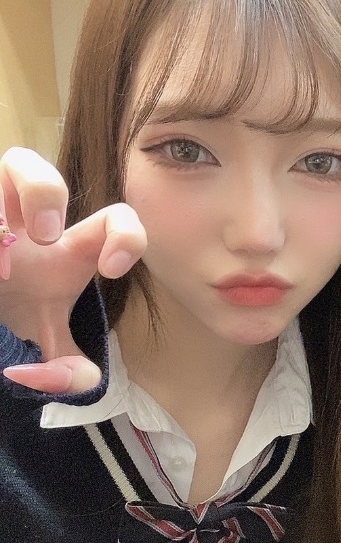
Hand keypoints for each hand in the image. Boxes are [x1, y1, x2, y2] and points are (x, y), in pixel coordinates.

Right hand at [0, 147, 145, 392]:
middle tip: (43, 237)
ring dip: (12, 196)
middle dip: (44, 191)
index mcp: (66, 250)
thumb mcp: (46, 344)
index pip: (116, 221)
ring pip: (11, 162)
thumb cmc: (15, 316)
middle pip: (40, 169)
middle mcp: (28, 222)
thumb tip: (82, 381)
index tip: (111, 270)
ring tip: (3, 241)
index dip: (126, 236)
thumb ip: (70, 369)